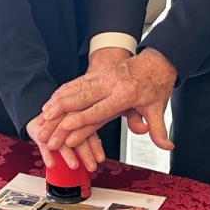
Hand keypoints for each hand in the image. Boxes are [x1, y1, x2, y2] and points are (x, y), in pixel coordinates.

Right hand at [26, 114, 105, 172]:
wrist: (41, 116)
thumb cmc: (60, 123)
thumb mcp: (75, 128)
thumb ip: (86, 137)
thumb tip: (99, 152)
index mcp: (78, 117)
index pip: (89, 132)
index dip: (95, 146)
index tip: (100, 159)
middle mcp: (66, 119)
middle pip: (77, 136)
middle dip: (85, 153)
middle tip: (91, 166)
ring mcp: (51, 125)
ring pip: (61, 139)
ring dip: (68, 154)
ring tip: (74, 165)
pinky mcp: (38, 130)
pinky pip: (43, 144)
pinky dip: (47, 155)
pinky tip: (52, 164)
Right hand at [40, 49, 176, 151]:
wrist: (155, 62)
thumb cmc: (155, 86)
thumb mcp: (159, 109)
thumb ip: (159, 130)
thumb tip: (167, 147)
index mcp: (125, 94)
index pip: (100, 110)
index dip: (82, 121)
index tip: (67, 130)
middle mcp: (110, 84)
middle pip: (81, 99)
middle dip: (62, 113)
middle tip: (46, 125)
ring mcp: (102, 77)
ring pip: (74, 89)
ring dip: (57, 102)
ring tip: (43, 116)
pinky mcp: (97, 74)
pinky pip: (75, 82)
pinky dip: (61, 92)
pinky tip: (50, 101)